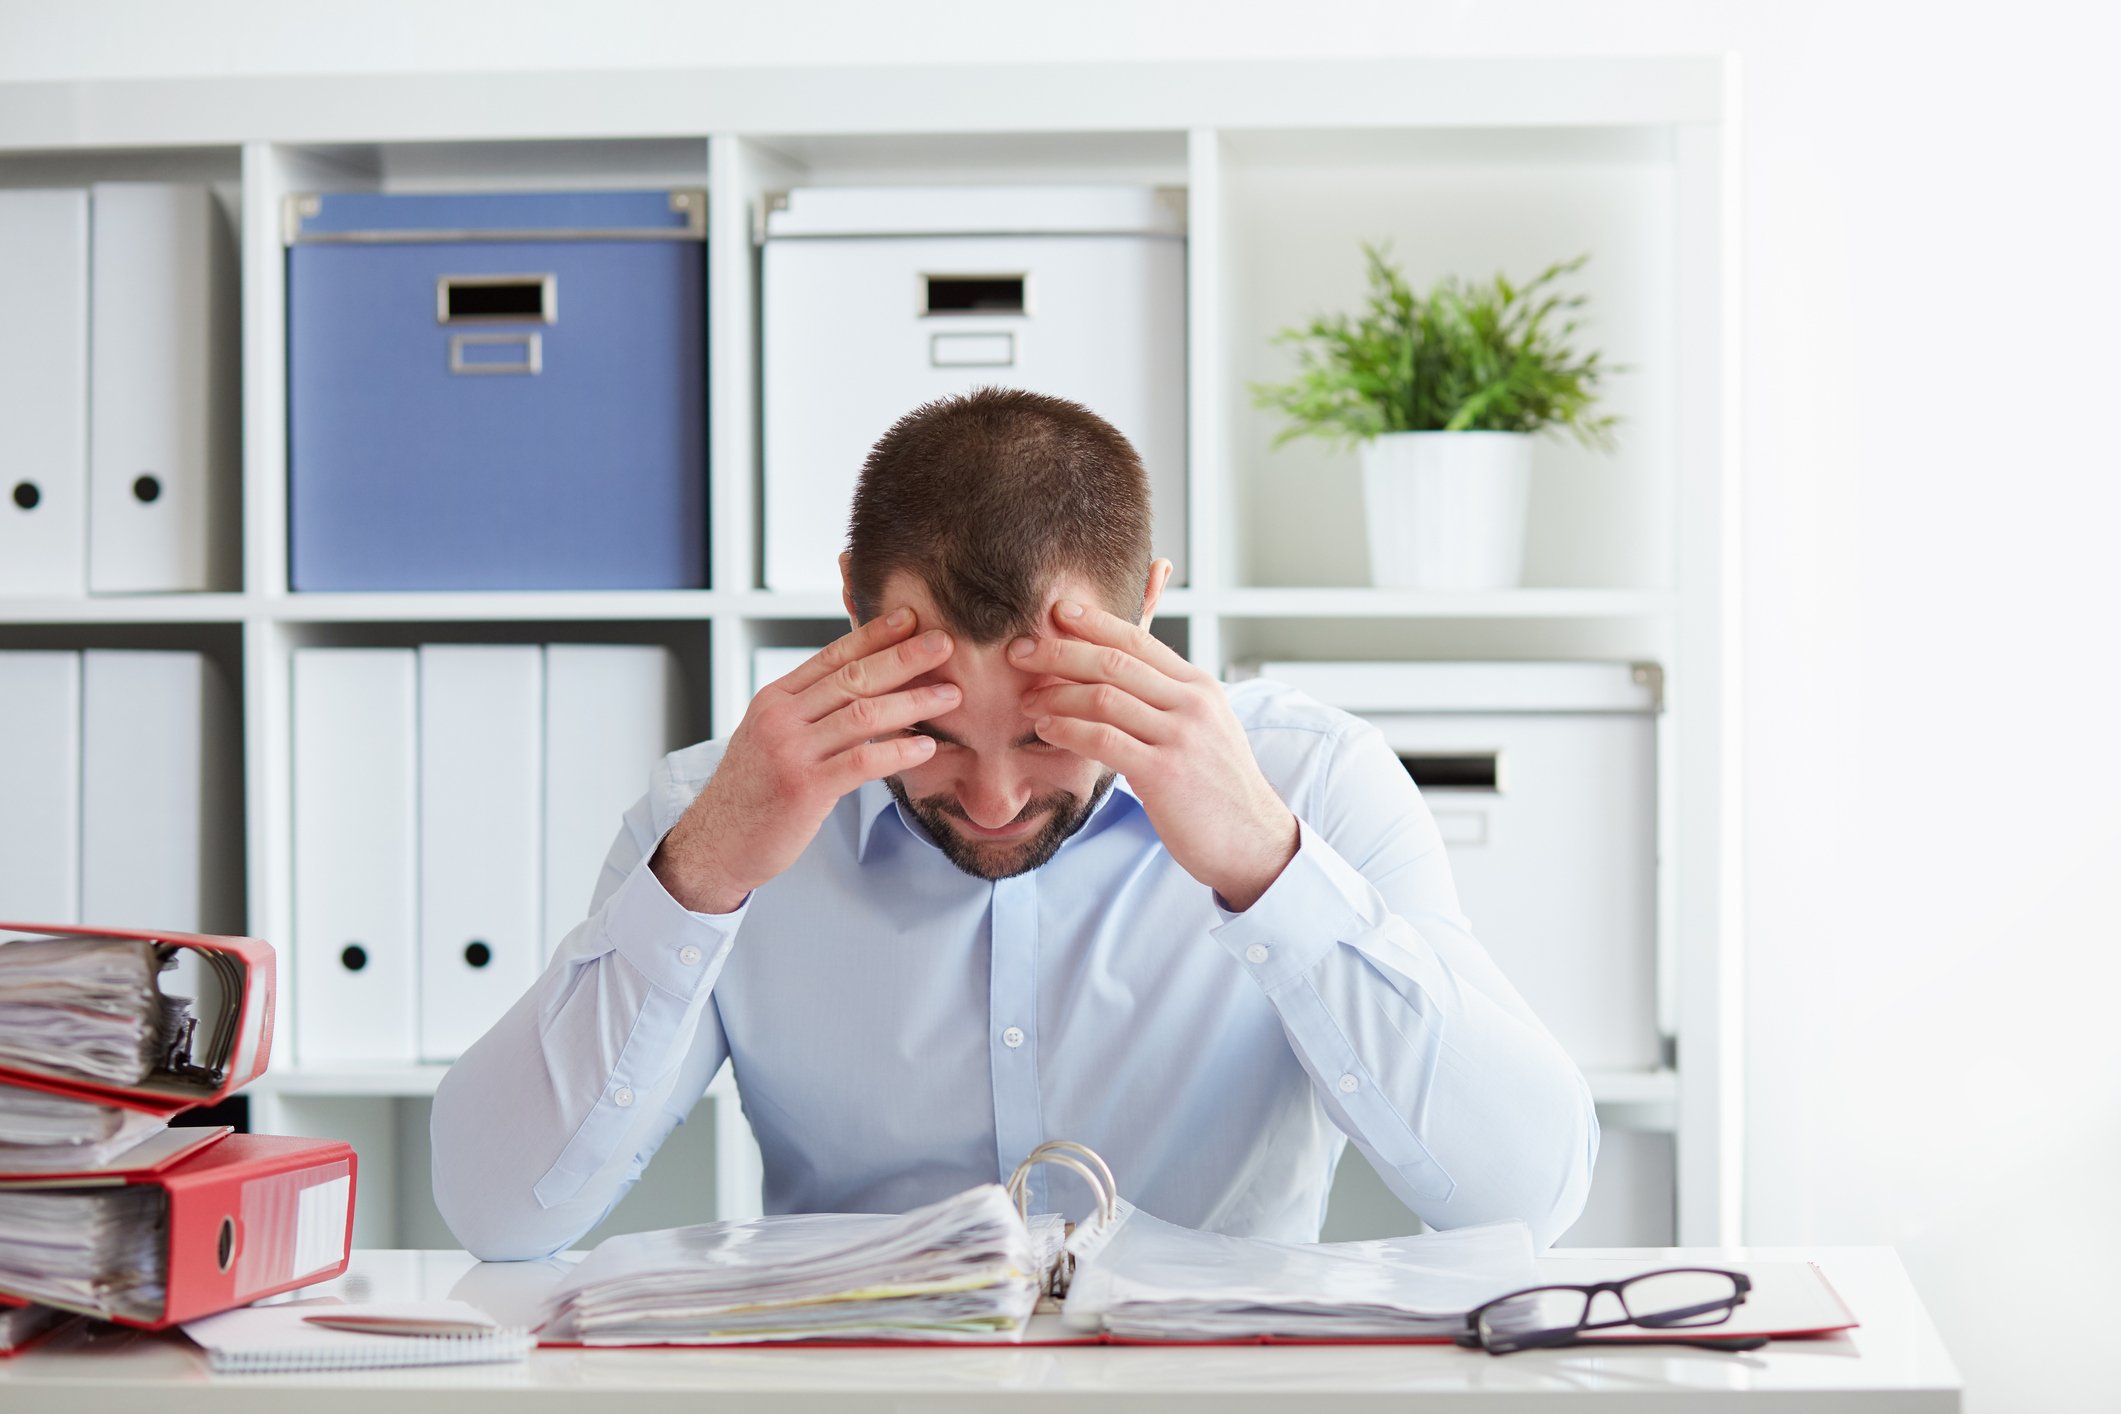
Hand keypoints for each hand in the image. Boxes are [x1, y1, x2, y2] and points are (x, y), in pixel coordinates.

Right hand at [652, 609, 957, 912]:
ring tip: (950, 695)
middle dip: (903, 657)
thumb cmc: (753, 793)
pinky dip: (899, 751)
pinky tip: (927, 746)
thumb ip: (808, 711)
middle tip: (945, 644)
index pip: (831, 656)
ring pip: (863, 714)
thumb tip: (858, 686)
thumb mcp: (770, 738)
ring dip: (912, 702)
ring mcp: (791, 751)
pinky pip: (862, 762)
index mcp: (774, 700)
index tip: (910, 619)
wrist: (716, 843)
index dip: (874, 635)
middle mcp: (780, 718)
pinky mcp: (804, 788)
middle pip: (853, 677)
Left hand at [1013, 600, 1298, 911]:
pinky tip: (1046, 730)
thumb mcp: (1203, 728)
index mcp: (1199, 687)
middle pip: (1114, 662)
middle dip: (1060, 651)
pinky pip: (1104, 740)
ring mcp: (1180, 736)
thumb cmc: (1216, 788)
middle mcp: (1192, 703)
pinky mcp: (1164, 773)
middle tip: (1019, 651)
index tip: (1056, 612)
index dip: (1094, 622)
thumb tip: (1121, 676)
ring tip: (1028, 700)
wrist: (1252, 840)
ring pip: (1104, 697)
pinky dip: (1067, 730)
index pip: (1139, 641)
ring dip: (1055, 695)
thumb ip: (1168, 699)